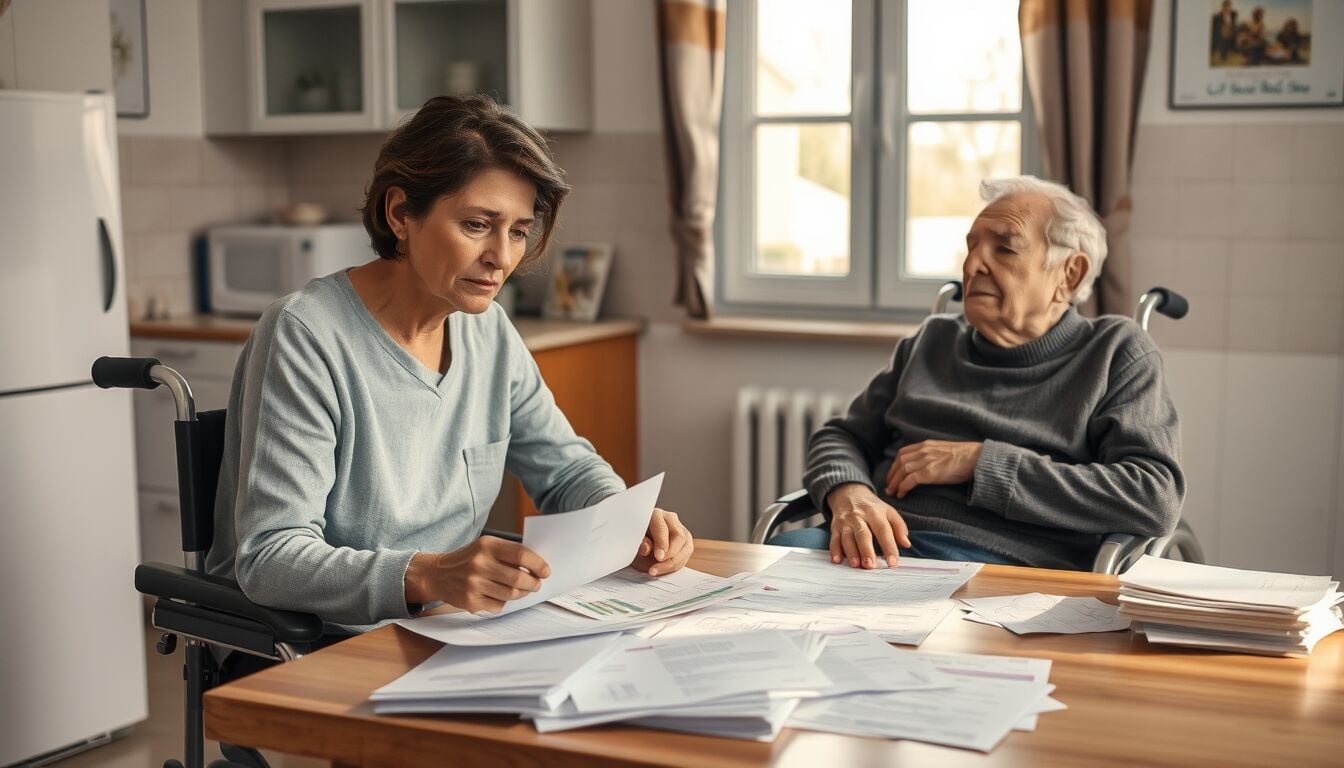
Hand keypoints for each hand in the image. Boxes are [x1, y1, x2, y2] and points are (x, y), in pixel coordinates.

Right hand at [404, 535, 550, 613]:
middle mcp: (479, 564)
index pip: (520, 555)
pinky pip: (499, 605)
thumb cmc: (469, 559)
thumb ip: (509, 553)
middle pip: (518, 578)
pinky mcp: (471, 602)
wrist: (437, 574)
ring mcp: (474, 584)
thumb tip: (538, 565)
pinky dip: (504, 601)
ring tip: (522, 589)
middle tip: (536, 584)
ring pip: (511, 594)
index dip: (538, 564)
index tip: (545, 571)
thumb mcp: (486, 546)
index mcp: (486, 546)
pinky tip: (499, 595)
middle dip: (533, 583)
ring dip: (521, 593)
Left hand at [631, 508, 693, 576]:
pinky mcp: (686, 541)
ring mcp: (681, 530)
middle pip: (679, 537)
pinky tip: (664, 569)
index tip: (658, 557)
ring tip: (658, 570)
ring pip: (686, 547)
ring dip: (673, 563)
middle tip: (658, 567)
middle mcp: (670, 519)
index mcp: (656, 515)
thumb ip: (640, 545)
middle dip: (670, 555)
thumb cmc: (636, 541)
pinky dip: (676, 565)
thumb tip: (646, 548)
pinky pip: (686, 555)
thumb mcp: (633, 544)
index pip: (662, 527)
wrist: (639, 544)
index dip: (661, 543)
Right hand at [826, 483, 910, 568]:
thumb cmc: (871, 507)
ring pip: (847, 538)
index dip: (889, 547)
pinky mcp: (835, 527)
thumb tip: (906, 544)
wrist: (848, 493)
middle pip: (863, 534)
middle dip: (866, 550)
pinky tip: (837, 560)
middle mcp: (859, 516)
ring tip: (856, 565)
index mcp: (875, 513)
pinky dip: (834, 550)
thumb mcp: (888, 511)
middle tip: (870, 566)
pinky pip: (834, 539)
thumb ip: (899, 527)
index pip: (883, 530)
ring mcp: (846, 522)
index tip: (893, 562)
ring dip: (851, 552)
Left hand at [885, 440, 982, 497]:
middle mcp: (923, 450)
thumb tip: (928, 464)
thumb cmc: (966, 457)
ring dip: (894, 482)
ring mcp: (926, 461)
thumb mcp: (945, 451)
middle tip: (889, 486)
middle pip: (899, 461)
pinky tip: (902, 494)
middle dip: (892, 475)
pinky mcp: (930, 472)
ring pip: (902, 471)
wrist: (978, 458)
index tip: (893, 474)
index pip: (903, 453)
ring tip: (893, 492)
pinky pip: (910, 480)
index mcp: (926, 445)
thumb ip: (934, 454)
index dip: (895, 465)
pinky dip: (903, 487)